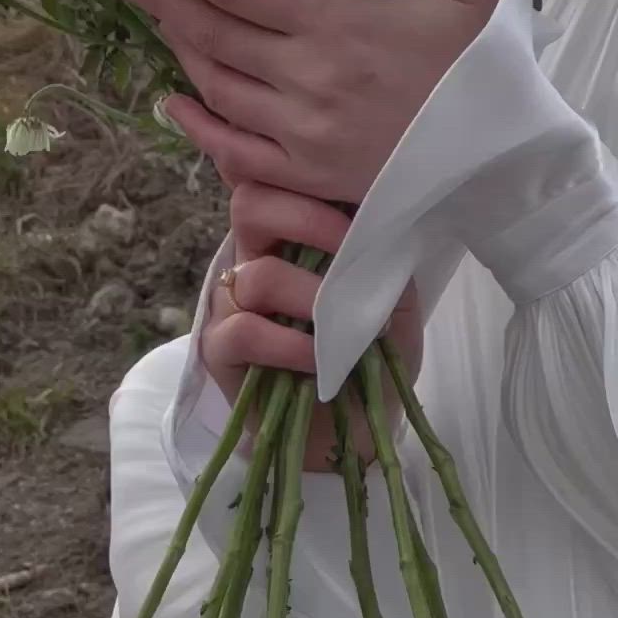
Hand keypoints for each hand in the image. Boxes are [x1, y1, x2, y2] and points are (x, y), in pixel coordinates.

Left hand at [118, 0, 496, 205]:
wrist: (498, 163)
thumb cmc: (483, 72)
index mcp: (336, 23)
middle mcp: (307, 79)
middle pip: (212, 34)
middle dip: (163, 3)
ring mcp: (301, 134)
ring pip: (217, 88)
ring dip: (181, 54)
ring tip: (161, 25)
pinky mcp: (307, 177)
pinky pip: (235, 153)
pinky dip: (197, 127)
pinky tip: (174, 103)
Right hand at [203, 183, 421, 472]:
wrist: (356, 434)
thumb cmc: (374, 366)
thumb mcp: (396, 303)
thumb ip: (385, 258)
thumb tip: (379, 215)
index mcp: (291, 240)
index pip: (278, 183)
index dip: (311, 184)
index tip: (359, 206)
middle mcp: (255, 263)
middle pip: (248, 206)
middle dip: (303, 219)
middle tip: (346, 248)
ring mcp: (233, 307)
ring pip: (255, 276)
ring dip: (308, 297)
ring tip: (341, 326)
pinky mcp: (220, 353)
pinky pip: (242, 332)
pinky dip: (285, 344)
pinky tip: (316, 360)